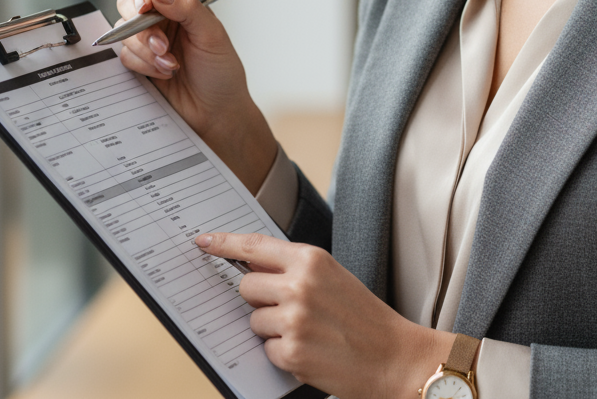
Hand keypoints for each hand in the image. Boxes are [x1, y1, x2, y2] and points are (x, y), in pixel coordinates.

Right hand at [115, 0, 275, 192]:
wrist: (215, 112)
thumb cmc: (221, 71)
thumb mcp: (212, 35)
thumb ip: (187, 8)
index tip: (145, 5)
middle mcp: (161, 13)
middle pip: (128, 0)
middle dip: (141, 25)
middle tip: (162, 45)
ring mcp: (147, 37)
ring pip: (122, 29)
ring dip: (145, 49)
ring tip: (171, 64)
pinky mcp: (137, 61)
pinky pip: (123, 55)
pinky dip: (143, 65)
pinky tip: (166, 73)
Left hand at [195, 232, 452, 398]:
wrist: (392, 356)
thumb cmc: (363, 317)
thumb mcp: (332, 277)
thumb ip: (295, 269)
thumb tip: (253, 270)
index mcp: (311, 259)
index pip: (255, 246)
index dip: (224, 243)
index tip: (203, 241)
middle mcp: (299, 284)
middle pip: (246, 286)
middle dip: (258, 299)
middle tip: (287, 308)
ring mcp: (293, 318)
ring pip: (253, 320)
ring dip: (271, 329)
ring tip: (307, 332)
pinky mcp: (290, 351)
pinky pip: (265, 349)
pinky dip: (282, 353)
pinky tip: (310, 351)